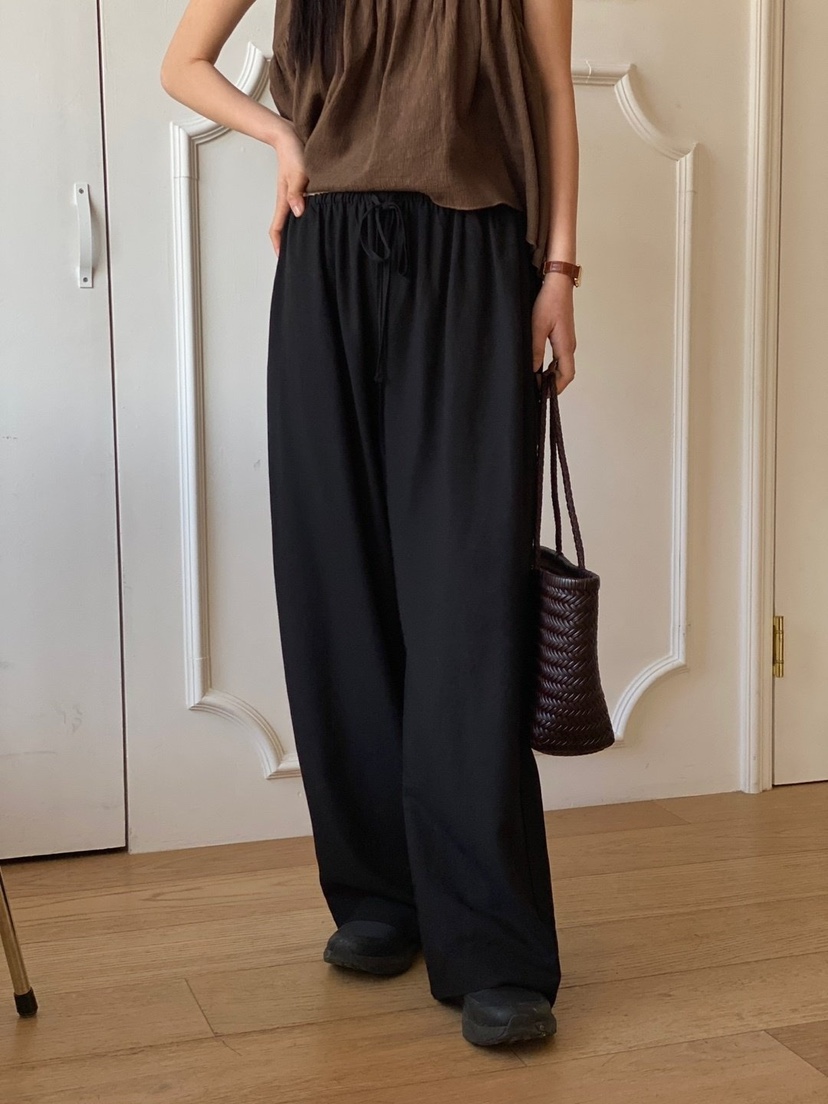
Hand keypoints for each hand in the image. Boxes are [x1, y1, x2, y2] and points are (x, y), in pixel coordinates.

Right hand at [269, 123, 308, 256]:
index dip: (278, 245)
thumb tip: (298, 212)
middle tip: (297, 257)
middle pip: (285, 227)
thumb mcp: (298, 171)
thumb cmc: (293, 150)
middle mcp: (288, 200)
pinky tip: (312, 220)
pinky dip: (304, 218)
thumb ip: (298, 192)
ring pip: (293, 219)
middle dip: (288, 244)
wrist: (290, 134)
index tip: (282, 259)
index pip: (278, 228)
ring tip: (306, 243)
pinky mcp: (299, 189)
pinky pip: (299, 208)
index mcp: (285, 199)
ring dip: (297, 232)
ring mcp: (293, 195)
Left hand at [531, 274, 575, 393]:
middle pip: (565, 374)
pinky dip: (551, 367)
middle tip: (537, 391)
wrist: (558, 284)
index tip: (544, 396)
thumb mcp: (537, 327)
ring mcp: (567, 342)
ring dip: (552, 376)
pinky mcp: (563, 337)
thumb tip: (534, 370)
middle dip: (553, 385)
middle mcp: (569, 346)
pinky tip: (539, 368)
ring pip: (562, 367)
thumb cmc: (548, 302)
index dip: (556, 389)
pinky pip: (560, 358)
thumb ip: (535, 350)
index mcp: (565, 346)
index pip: (566, 375)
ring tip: (536, 382)